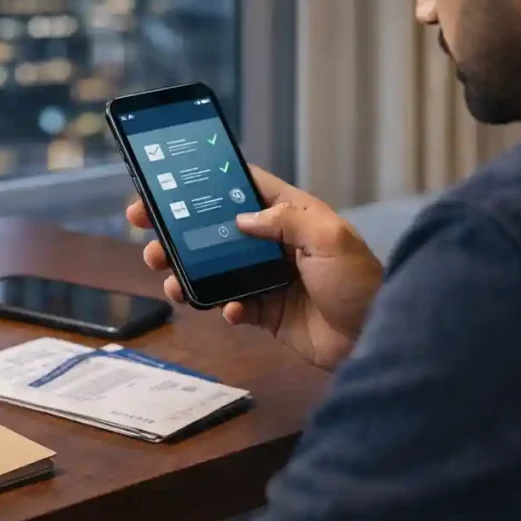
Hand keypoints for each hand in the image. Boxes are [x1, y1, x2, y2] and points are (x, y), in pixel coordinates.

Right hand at [126, 166, 383, 369]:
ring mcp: (266, 278)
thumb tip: (241, 218)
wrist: (376, 338)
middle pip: (214, 229)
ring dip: (186, 271)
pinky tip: (230, 311)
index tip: (169, 182)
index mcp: (291, 215)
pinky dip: (222, 308)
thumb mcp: (329, 237)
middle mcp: (274, 243)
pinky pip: (230, 306)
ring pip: (212, 269)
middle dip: (177, 229)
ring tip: (169, 277)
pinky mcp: (265, 312)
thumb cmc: (360, 282)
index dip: (206, 182)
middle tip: (144, 229)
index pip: (243, 188)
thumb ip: (285, 219)